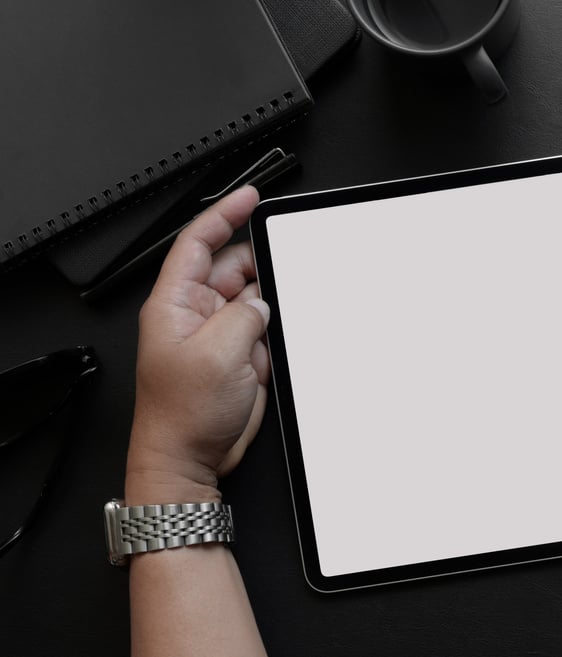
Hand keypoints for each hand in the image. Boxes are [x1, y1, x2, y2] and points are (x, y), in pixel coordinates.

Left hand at [126, 187, 269, 503]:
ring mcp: (220, 335)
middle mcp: (196, 314)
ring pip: (255, 298)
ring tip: (282, 310)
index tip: (249, 197)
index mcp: (174, 304)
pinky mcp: (240, 357)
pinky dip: (279, 329)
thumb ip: (245, 316)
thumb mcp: (217, 354)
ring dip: (272, 302)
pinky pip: (266, 329)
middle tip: (285, 261)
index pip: (196, 243)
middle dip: (259, 263)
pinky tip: (282, 336)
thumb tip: (263, 302)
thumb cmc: (182, 415)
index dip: (223, 215)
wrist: (190, 458)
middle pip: (233, 267)